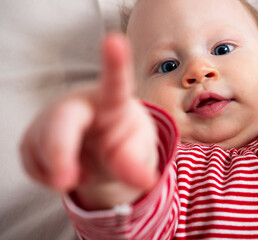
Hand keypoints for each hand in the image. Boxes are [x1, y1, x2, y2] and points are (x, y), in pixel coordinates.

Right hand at [19, 33, 158, 208]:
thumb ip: (138, 163)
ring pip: (44, 151)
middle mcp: (78, 104)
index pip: (115, 82)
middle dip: (59, 151)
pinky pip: (34, 166)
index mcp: (112, 101)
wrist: (98, 147)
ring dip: (64, 174)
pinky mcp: (32, 138)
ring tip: (83, 168)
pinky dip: (52, 178)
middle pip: (62, 120)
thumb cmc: (123, 141)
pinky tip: (67, 167)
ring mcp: (51, 120)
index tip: (115, 40)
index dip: (114, 63)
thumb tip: (144, 182)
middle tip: (65, 181)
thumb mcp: (137, 152)